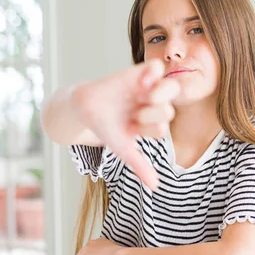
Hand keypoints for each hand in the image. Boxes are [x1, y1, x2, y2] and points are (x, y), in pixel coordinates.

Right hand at [70, 59, 178, 189]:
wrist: (83, 105)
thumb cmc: (104, 128)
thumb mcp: (121, 147)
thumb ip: (139, 165)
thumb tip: (155, 187)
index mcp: (149, 125)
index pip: (160, 128)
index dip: (150, 129)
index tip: (132, 128)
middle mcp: (152, 108)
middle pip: (169, 110)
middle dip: (154, 114)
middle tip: (136, 113)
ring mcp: (147, 90)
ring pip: (171, 88)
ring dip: (161, 94)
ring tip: (146, 95)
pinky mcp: (140, 73)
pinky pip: (157, 67)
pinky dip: (153, 73)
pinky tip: (141, 81)